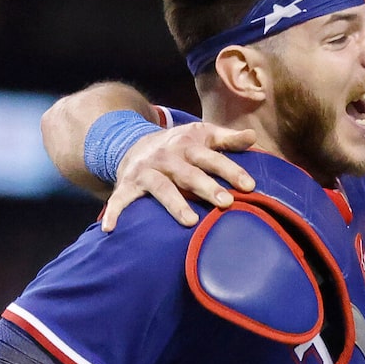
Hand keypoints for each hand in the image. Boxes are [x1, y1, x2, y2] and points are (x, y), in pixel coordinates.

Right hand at [103, 120, 264, 230]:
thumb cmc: (179, 146)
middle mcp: (167, 158)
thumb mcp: (202, 135)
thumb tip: (254, 137)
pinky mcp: (128, 185)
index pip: (212, 158)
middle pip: (189, 173)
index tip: (250, 186)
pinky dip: (114, 212)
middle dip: (206, 187)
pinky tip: (110, 228)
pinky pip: (119, 200)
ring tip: (191, 221)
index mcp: (188, 146)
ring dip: (175, 204)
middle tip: (226, 203)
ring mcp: (146, 172)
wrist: (135, 143)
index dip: (231, 170)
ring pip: (161, 188)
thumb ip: (228, 139)